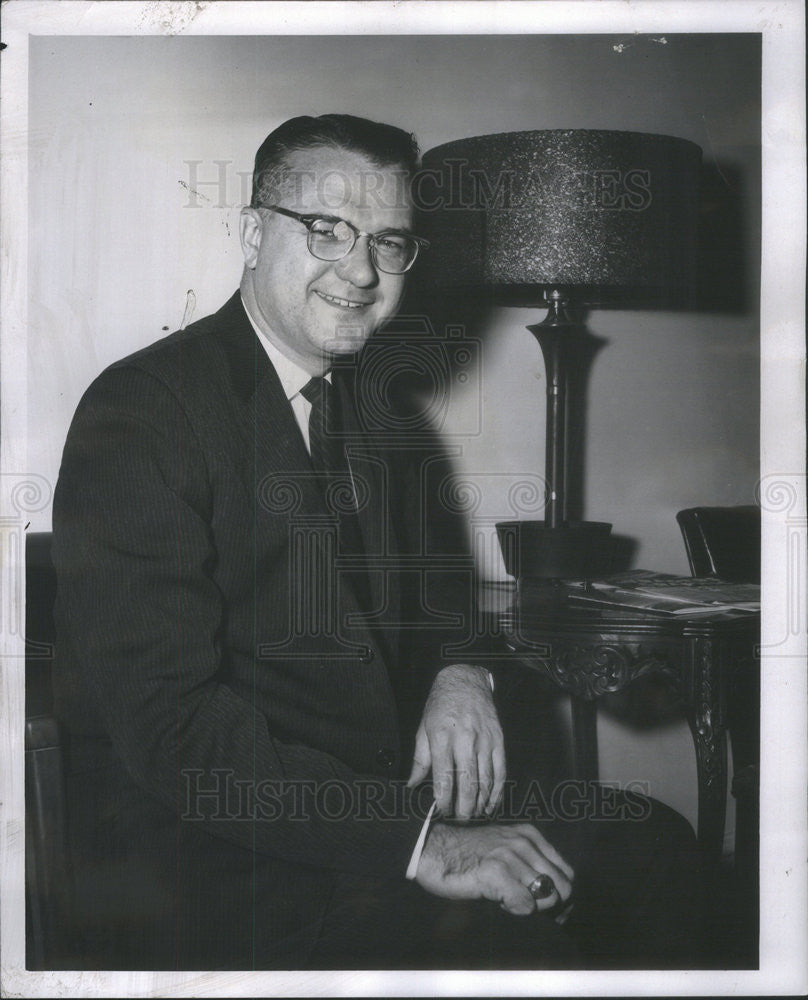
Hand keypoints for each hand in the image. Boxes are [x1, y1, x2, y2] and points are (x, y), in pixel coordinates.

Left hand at [407, 664, 504, 819]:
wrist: (465, 681)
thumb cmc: (440, 705)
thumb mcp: (423, 728)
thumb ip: (419, 759)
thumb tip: (412, 785)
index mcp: (442, 737)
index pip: (443, 777)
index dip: (443, 800)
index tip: (441, 812)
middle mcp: (464, 739)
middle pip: (467, 782)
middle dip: (463, 807)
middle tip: (459, 821)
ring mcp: (484, 740)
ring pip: (485, 780)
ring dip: (480, 803)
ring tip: (472, 816)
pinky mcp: (499, 740)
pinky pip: (500, 771)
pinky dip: (497, 791)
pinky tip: (491, 804)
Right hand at [415, 821, 573, 915]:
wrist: (435, 850)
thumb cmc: (469, 856)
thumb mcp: (506, 848)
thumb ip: (531, 863)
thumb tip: (558, 896)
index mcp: (530, 835)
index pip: (567, 873)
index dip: (561, 896)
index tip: (548, 910)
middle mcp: (524, 842)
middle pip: (563, 887)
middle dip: (552, 908)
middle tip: (529, 910)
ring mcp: (511, 856)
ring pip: (548, 897)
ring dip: (531, 907)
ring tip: (509, 899)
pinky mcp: (496, 872)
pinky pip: (525, 904)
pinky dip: (515, 909)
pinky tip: (498, 900)